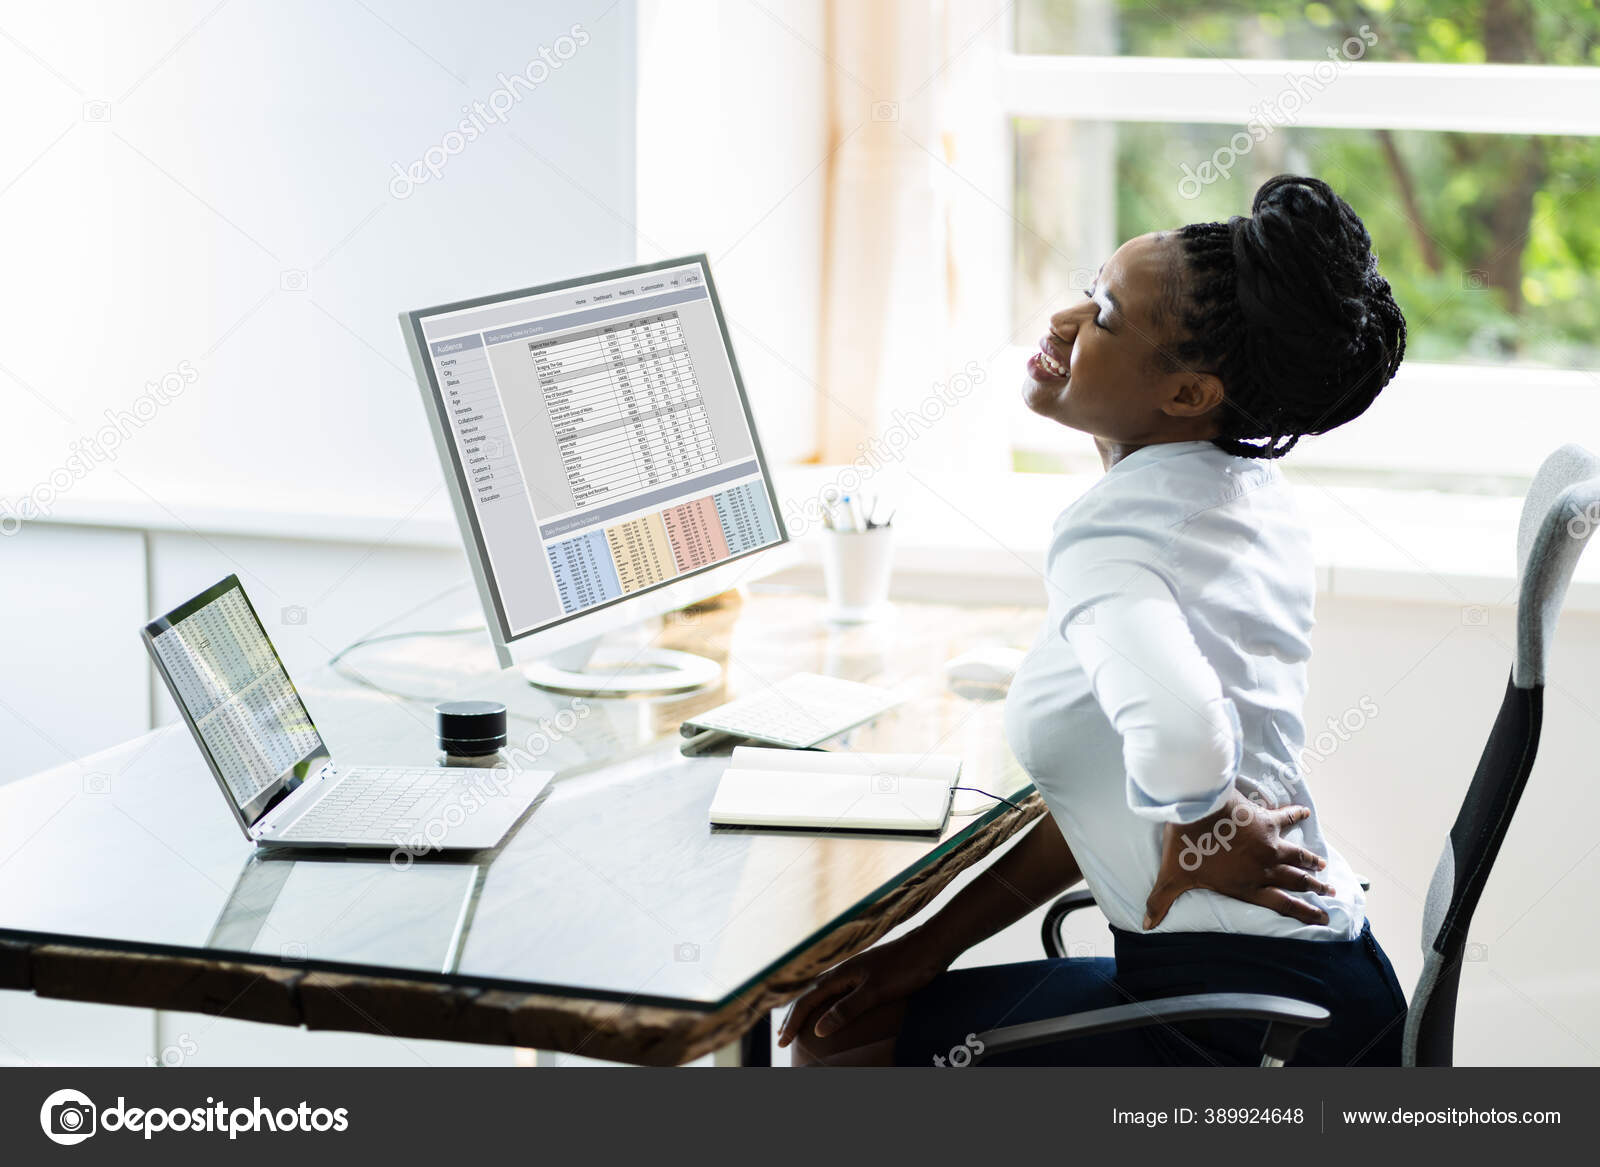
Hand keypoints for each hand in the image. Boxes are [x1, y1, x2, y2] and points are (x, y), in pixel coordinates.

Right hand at [777, 931, 949, 1048]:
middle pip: (810, 995)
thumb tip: (817, 1029)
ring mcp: (856, 972)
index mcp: (841, 974)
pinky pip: (837, 992)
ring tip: (799, 1025)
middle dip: (794, 1017)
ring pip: (822, 992)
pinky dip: (825, 1004)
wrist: (930, 947)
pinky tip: (832, 1010)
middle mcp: (844, 971)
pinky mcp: (868, 975)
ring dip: (808, 1010)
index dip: (792, 1022)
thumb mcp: (875, 992)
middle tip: (782, 1037)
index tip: (781, 1041)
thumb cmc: (905, 968)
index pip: (807, 1000)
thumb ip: (846, 1009)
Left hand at [1143, 789, 1336, 928]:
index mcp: (1245, 885)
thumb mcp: (1172, 877)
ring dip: (1311, 861)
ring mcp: (1268, 844)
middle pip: (1295, 882)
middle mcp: (1263, 868)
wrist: (1196, 808)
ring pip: (1297, 855)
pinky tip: (1305, 811)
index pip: (1280, 905)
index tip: (1321, 918)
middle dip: (1315, 889)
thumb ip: (1161, 901)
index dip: (1303, 913)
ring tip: (1325, 866)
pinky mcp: (1266, 820)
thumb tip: (1146, 925)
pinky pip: (1286, 817)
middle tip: (1331, 894)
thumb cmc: (1186, 845)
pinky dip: (1296, 814)